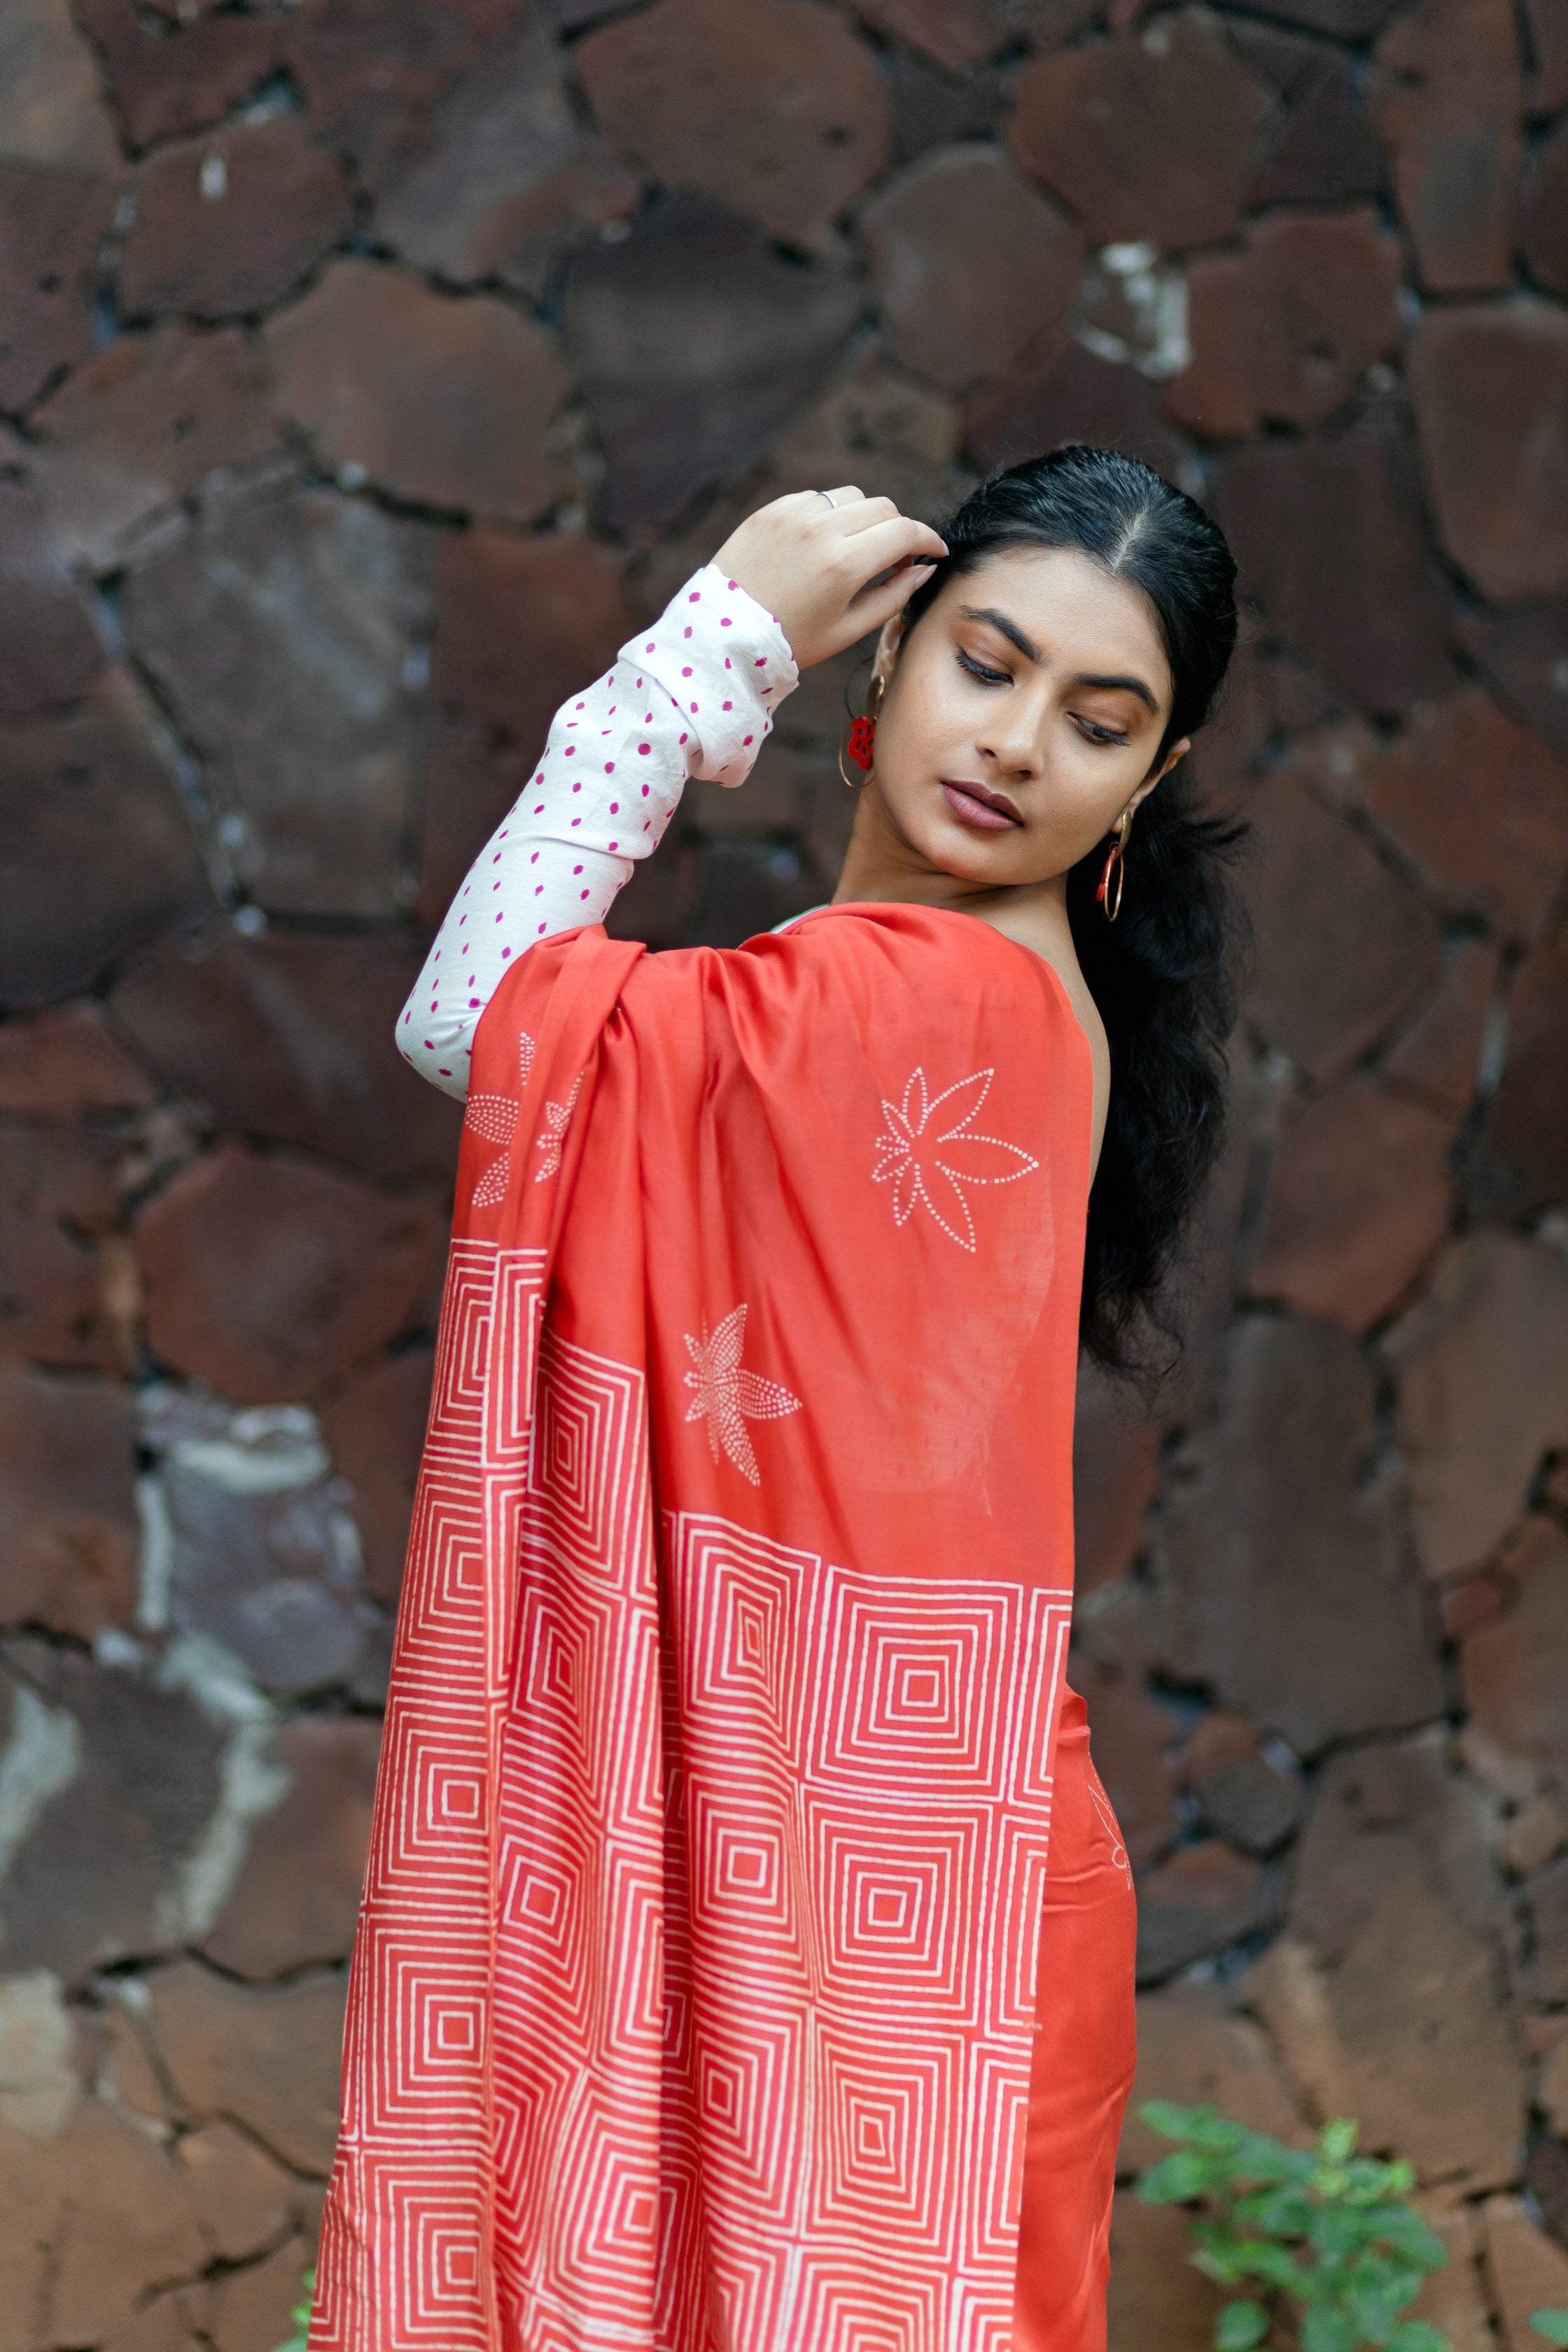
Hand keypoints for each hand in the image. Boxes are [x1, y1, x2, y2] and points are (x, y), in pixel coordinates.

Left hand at [712, 488, 947, 669]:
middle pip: (883, 508)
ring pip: (850, 496)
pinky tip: (818, 546)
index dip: (928, 539)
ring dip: (863, 518)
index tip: (934, 551)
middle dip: (898, 530)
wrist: (722, 637)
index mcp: (844, 564)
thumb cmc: (788, 641)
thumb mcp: (847, 631)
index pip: (905, 531)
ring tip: (853, 550)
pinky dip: (827, 516)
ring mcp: (793, 515)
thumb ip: (892, 597)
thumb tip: (922, 571)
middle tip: (892, 559)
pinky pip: (815, 499)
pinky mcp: (770, 510)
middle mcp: (821, 529)